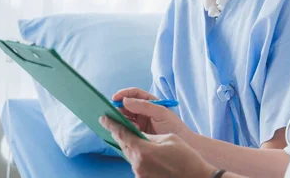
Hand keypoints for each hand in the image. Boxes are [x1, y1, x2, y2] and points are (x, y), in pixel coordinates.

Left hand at [100, 116, 216, 177]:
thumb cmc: (186, 157)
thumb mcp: (168, 138)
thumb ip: (149, 136)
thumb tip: (140, 136)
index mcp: (143, 150)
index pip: (122, 134)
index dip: (112, 124)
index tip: (103, 117)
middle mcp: (138, 164)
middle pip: (124, 146)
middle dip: (120, 134)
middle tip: (115, 124)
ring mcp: (140, 174)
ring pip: (130, 156)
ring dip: (130, 146)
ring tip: (132, 136)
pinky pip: (137, 164)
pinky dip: (138, 156)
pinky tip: (144, 151)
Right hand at [113, 87, 188, 138]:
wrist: (183, 145)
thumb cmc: (175, 127)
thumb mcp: (161, 113)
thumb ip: (144, 106)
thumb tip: (125, 101)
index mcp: (150, 103)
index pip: (134, 94)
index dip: (124, 94)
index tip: (115, 98)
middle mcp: (143, 111)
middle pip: (126, 106)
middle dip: (118, 107)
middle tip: (110, 112)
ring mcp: (140, 123)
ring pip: (125, 118)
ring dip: (119, 119)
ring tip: (115, 122)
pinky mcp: (138, 134)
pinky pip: (126, 129)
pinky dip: (122, 129)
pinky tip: (119, 131)